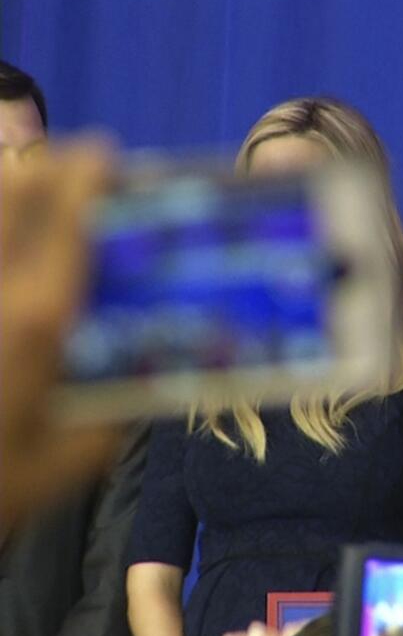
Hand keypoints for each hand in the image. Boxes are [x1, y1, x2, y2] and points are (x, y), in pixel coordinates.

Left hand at [0, 139, 120, 525]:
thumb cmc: (1, 483)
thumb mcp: (79, 453)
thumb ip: (119, 406)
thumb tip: (154, 366)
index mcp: (38, 319)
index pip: (63, 218)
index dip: (85, 173)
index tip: (106, 152)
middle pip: (11, 195)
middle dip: (44, 165)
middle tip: (73, 165)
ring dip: (12, 192)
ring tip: (35, 192)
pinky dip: (4, 231)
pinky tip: (16, 243)